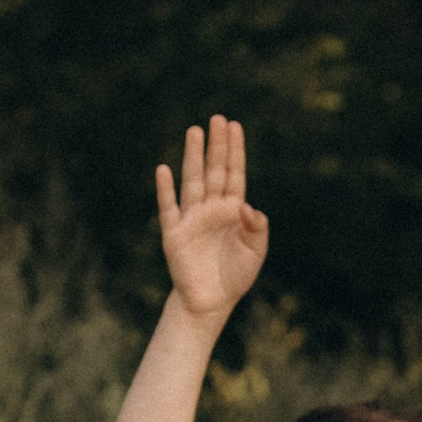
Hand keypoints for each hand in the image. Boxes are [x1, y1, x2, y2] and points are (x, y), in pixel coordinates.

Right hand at [156, 116, 269, 328]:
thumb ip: (257, 227)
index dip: (234, 151)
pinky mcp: (175, 234)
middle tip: (217, 119)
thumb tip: (247, 206)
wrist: (211, 303)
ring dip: (193, 157)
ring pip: (193, 181)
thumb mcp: (255, 251)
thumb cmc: (235, 276)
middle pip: (214, 170)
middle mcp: (211, 209)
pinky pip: (169, 208)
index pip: (234, 174)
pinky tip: (164, 170)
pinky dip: (166, 190)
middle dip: (216, 146)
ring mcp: (192, 219)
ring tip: (194, 132)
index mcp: (232, 211)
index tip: (235, 126)